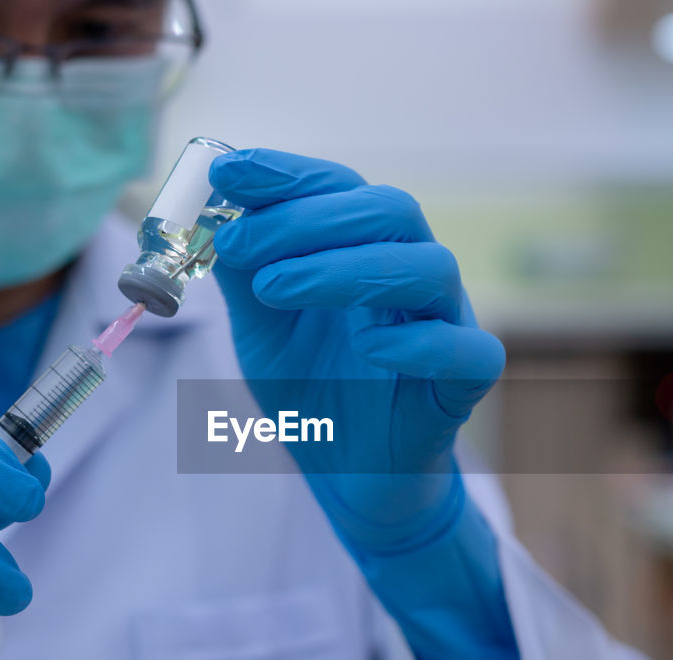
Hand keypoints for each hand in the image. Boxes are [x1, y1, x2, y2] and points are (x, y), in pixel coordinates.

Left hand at [210, 150, 519, 659]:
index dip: (286, 173)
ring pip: (431, 268)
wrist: (348, 474)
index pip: (340, 186)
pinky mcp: (465, 383)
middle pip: (392, 210)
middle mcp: (413, 274)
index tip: (225, 171)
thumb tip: (206, 210)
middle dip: (308, 218)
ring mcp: (447, 324)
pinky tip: (368, 348)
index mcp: (367, 248)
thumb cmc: (312, 389)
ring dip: (347, 269)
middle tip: (237, 246)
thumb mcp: (261, 328)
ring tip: (273, 291)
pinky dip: (418, 342)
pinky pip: (466, 351)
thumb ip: (242, 273)